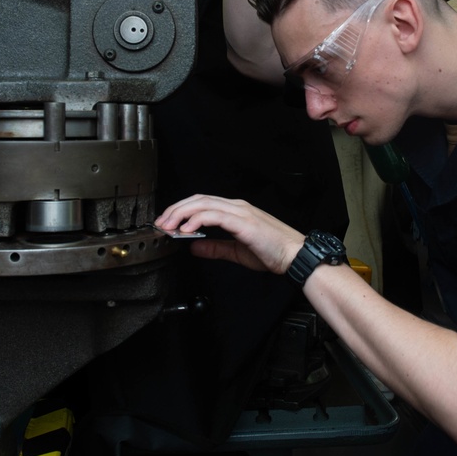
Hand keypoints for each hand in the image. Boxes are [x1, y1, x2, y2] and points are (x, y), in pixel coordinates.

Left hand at [154, 194, 304, 273]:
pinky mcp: (244, 222)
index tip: (167, 223)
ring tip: (169, 225)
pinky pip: (215, 215)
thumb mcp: (236, 251)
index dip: (182, 210)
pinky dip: (197, 220)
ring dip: (182, 213)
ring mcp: (240, 212)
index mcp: (235, 211)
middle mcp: (236, 207)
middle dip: (176, 209)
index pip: (202, 202)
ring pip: (204, 204)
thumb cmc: (273, 252)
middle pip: (199, 199)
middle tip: (161, 223)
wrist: (295, 256)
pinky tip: (186, 229)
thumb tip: (193, 246)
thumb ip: (214, 247)